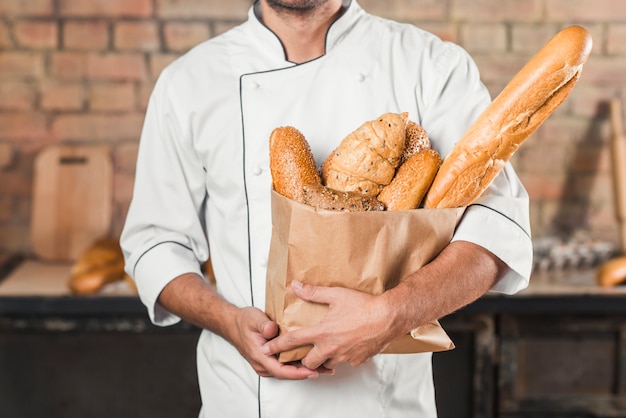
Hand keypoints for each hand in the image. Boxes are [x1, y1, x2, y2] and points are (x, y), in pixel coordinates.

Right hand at [230, 306, 329, 379]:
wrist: (233, 323)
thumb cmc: (244, 321)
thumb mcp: (253, 318)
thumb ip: (263, 324)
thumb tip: (272, 329)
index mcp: (260, 356)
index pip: (281, 370)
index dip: (298, 373)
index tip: (313, 371)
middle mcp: (264, 364)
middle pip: (288, 373)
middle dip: (308, 372)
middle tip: (327, 368)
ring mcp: (267, 363)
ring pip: (289, 370)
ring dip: (306, 369)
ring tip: (326, 366)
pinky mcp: (271, 360)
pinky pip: (287, 365)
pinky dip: (300, 364)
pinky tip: (314, 359)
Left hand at [262, 280, 398, 370]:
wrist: (388, 317)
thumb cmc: (364, 306)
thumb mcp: (336, 295)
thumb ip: (313, 293)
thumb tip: (296, 286)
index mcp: (322, 332)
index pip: (292, 341)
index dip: (276, 346)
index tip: (266, 349)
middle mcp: (330, 348)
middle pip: (307, 362)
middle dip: (302, 360)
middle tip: (300, 354)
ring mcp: (344, 356)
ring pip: (327, 364)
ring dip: (323, 358)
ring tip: (324, 349)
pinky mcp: (357, 360)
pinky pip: (345, 361)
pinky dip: (342, 356)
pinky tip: (345, 345)